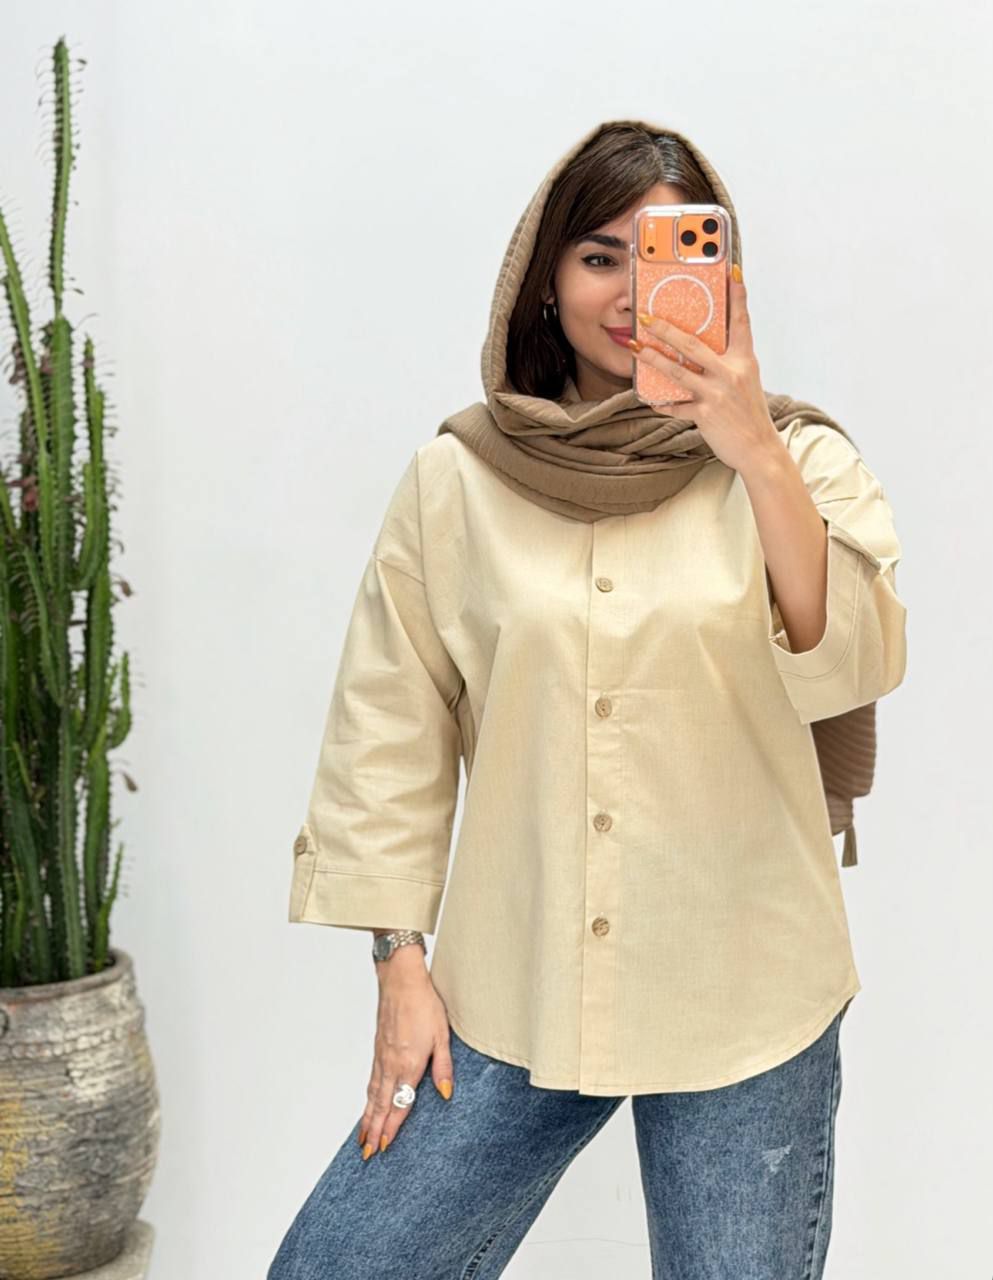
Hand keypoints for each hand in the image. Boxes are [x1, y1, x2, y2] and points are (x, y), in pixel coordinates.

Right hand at [356, 962, 453, 1160]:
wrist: (400, 980)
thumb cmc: (424, 1004)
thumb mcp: (442, 1036)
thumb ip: (443, 1067)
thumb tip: (445, 1095)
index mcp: (409, 1064)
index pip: (400, 1103)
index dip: (392, 1127)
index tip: (385, 1147)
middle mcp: (391, 1065)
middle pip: (381, 1104)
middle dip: (374, 1130)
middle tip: (367, 1153)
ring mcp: (382, 1057)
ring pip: (372, 1094)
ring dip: (367, 1118)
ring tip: (362, 1138)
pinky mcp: (378, 1048)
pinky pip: (371, 1080)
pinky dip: (367, 1098)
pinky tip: (368, 1104)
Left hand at [630, 270, 782, 474]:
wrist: (759, 449)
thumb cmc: (749, 414)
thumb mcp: (746, 381)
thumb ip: (728, 363)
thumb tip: (702, 349)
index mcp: (744, 360)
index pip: (741, 322)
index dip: (738, 296)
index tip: (733, 272)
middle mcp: (731, 373)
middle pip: (693, 344)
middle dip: (666, 329)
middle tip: (646, 317)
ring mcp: (717, 393)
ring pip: (677, 371)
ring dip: (652, 358)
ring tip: (634, 347)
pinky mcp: (706, 414)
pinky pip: (676, 406)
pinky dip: (661, 402)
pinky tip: (648, 398)